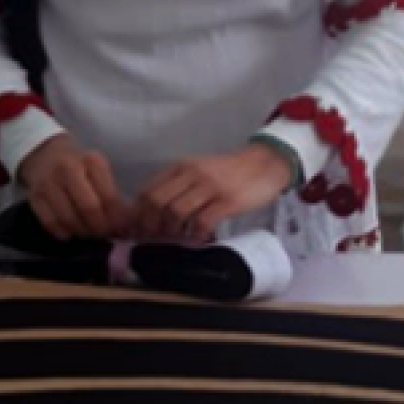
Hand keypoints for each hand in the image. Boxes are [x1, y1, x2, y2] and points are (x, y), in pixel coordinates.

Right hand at [19, 135, 128, 241]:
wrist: (45, 154)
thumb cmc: (79, 165)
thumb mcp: (98, 169)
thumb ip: (111, 194)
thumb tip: (124, 226)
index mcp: (91, 161)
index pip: (108, 197)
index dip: (116, 218)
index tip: (122, 230)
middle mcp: (68, 169)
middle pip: (89, 208)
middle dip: (100, 228)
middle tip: (105, 235)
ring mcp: (48, 183)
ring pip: (68, 218)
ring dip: (82, 232)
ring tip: (90, 234)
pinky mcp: (34, 197)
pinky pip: (49, 222)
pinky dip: (63, 233)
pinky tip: (71, 234)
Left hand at [132, 144, 294, 244]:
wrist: (264, 164)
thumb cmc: (229, 172)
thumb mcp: (199, 171)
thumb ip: (178, 185)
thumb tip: (155, 214)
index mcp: (181, 167)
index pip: (148, 190)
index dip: (139, 214)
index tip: (140, 231)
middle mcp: (192, 174)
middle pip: (157, 202)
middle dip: (151, 225)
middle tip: (155, 239)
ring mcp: (210, 186)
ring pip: (175, 211)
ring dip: (172, 231)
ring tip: (177, 240)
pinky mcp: (227, 200)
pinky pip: (202, 221)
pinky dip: (195, 235)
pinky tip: (198, 240)